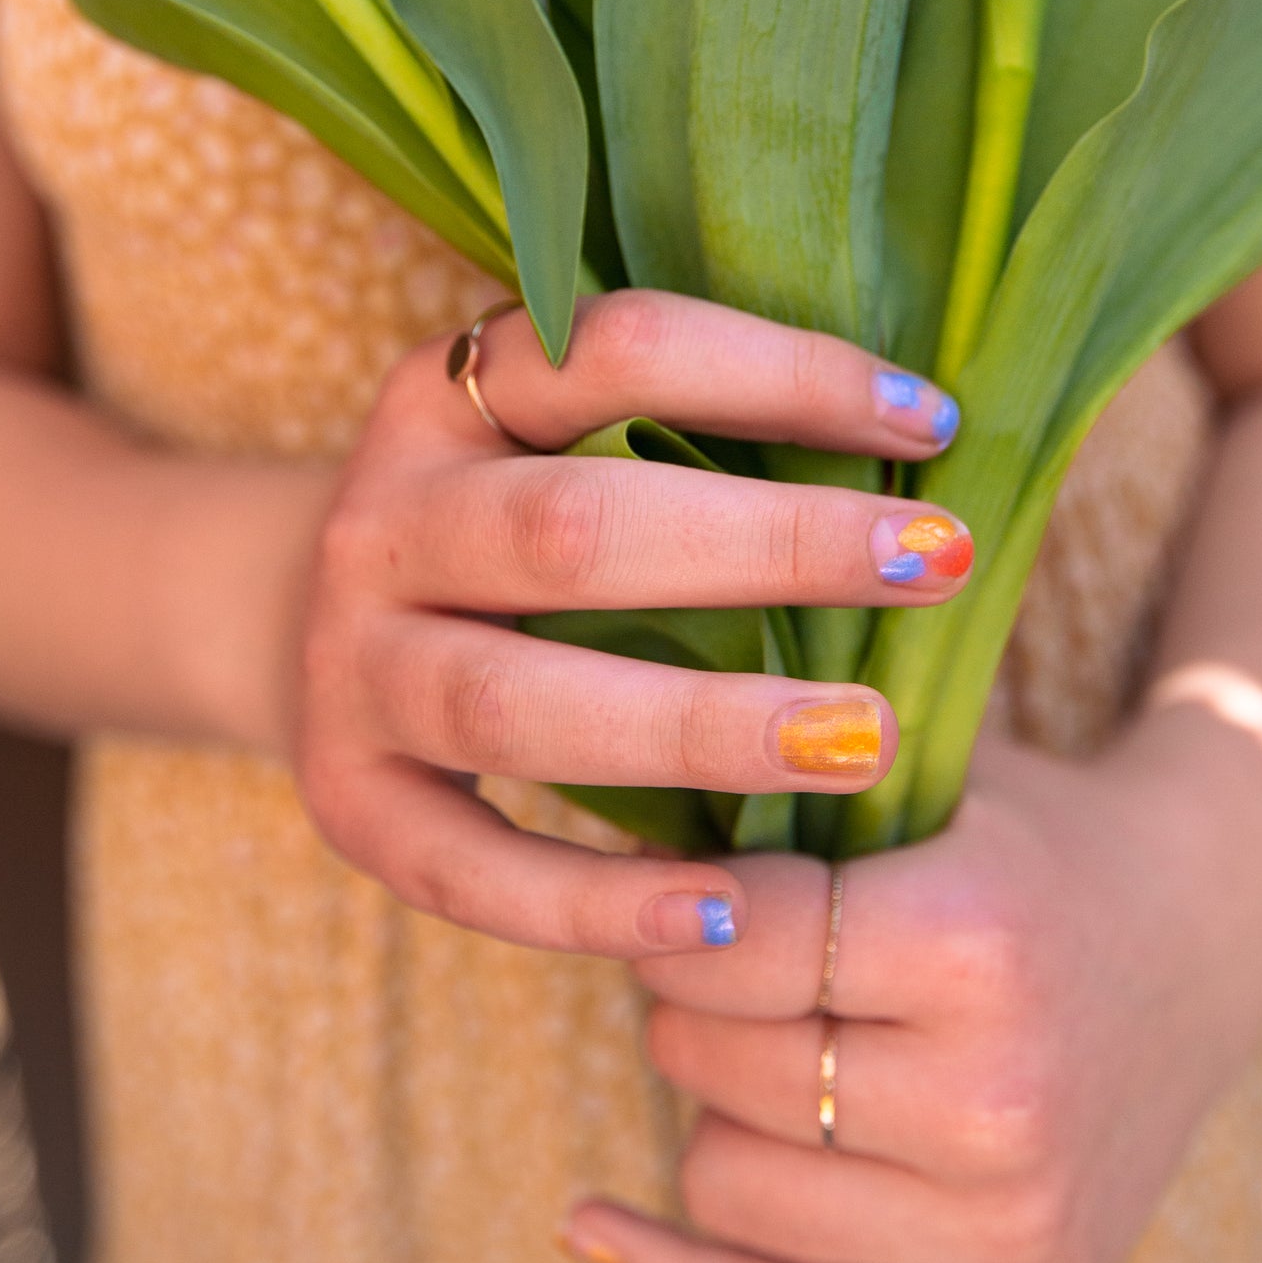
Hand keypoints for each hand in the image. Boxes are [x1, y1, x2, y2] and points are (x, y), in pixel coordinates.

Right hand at [291, 290, 969, 958]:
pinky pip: (468, 867)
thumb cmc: (521, 529)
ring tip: (865, 743)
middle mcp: (384, 520)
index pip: (618, 351)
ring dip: (699, 727)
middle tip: (938, 565)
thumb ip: (697, 441)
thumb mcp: (567, 443)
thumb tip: (917, 456)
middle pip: (572, 529)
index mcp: (448, 394)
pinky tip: (729, 911)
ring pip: (516, 704)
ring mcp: (349, 664)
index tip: (928, 420)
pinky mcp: (346, 800)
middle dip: (770, 545)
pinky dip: (596, 901)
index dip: (779, 374)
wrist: (322, 628)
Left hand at [569, 716, 1261, 1262]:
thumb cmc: (1026, 843)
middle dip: (696, 1003)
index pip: (736, 942)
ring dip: (720, 1110)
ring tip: (785, 1044)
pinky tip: (598, 1225)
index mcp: (979, 942)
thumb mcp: (927, 778)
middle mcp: (998, 1100)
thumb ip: (785, 794)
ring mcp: (1007, 1226)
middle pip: (719, 1067)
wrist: (1190, 943)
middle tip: (732, 961)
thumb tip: (614, 847)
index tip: (684, 888)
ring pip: (724, 1185)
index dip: (684, 907)